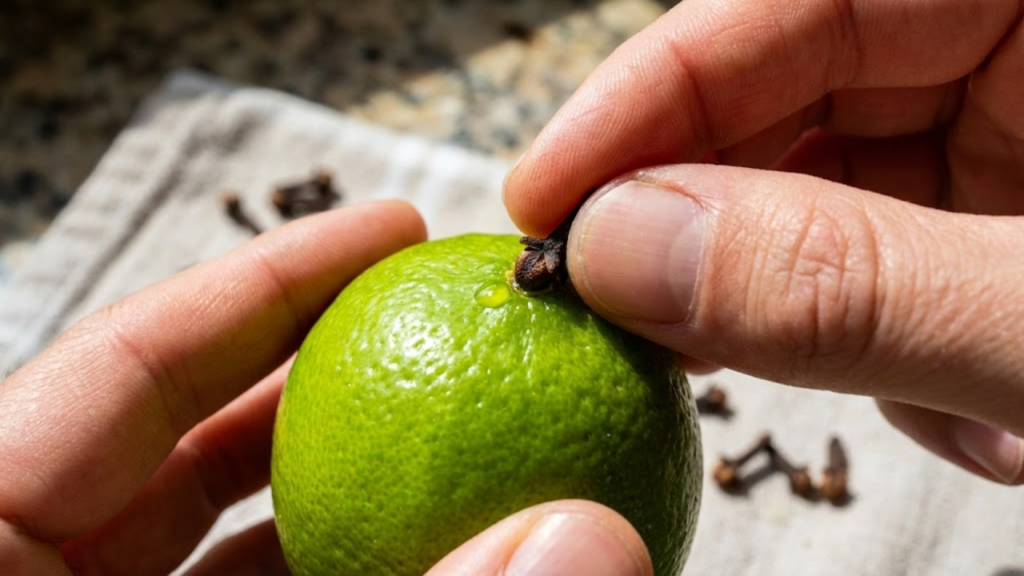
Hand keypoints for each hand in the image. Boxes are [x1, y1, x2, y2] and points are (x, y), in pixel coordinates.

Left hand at [0, 201, 651, 575]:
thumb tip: (587, 545)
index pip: (122, 365)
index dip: (263, 281)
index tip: (387, 227)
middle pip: (184, 437)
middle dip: (327, 362)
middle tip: (449, 311)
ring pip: (233, 534)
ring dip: (362, 477)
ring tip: (478, 420)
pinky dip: (352, 567)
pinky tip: (448, 545)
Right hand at [504, 0, 1023, 484]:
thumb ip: (846, 284)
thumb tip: (621, 248)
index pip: (804, 3)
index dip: (651, 88)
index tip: (542, 194)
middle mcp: (1014, 68)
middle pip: (790, 97)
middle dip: (699, 213)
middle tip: (604, 299)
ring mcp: (1006, 155)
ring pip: (820, 198)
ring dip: (795, 309)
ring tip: (812, 383)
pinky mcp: (991, 247)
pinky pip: (877, 274)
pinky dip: (871, 351)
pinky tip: (942, 412)